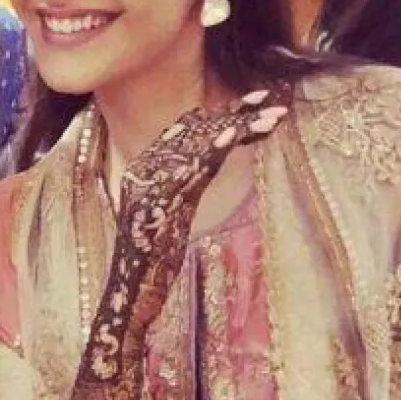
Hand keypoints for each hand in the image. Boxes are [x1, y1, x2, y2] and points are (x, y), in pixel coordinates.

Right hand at [87, 89, 287, 380]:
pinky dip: (213, 149)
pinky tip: (234, 134)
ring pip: (199, 146)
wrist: (128, 301)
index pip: (184, 132)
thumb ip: (184, 195)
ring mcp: (148, 187)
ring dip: (239, 127)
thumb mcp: (172, 223)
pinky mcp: (157, 205)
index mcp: (145, 172)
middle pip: (193, 131)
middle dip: (236, 113)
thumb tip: (205, 174)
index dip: (220, 115)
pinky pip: (189, 172)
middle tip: (271, 99)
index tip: (254, 104)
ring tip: (272, 114)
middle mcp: (143, 172)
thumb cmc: (150, 270)